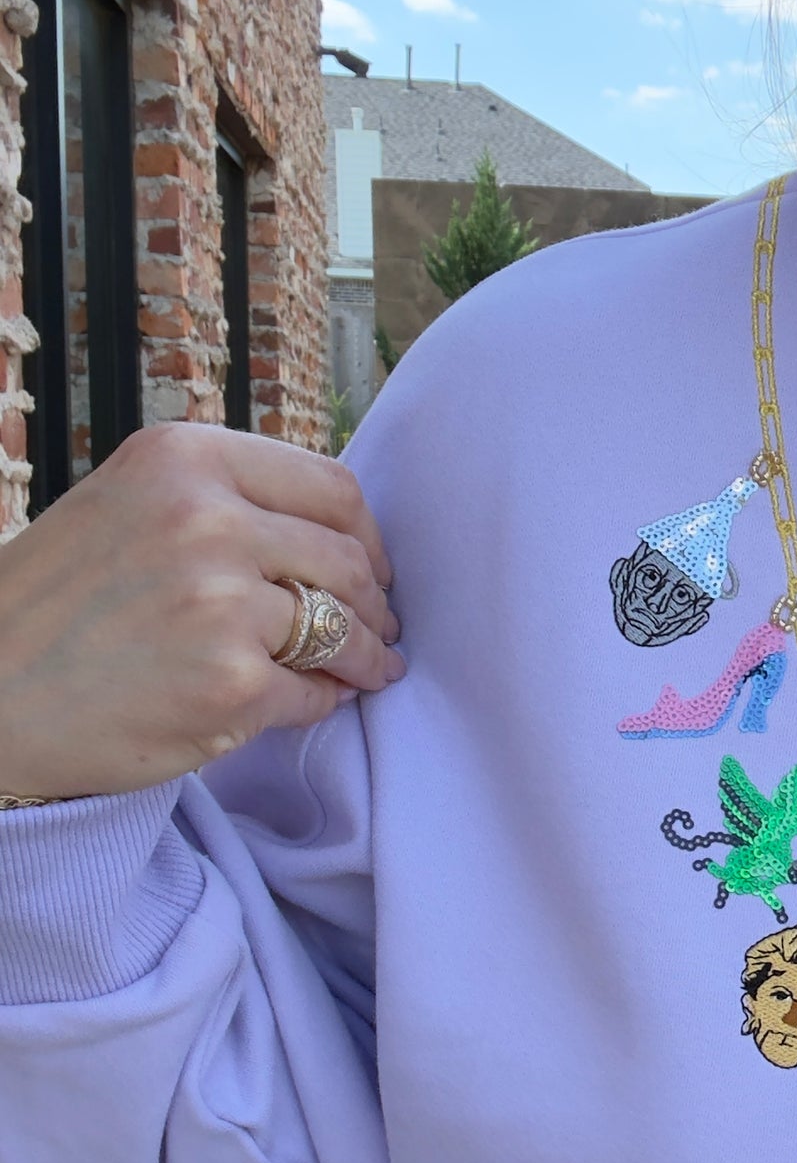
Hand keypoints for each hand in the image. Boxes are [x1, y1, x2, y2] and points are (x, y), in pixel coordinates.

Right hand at [0, 424, 405, 800]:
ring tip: (368, 669)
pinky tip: (312, 702)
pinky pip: (314, 693)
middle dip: (374, 602)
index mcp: (183, 460)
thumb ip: (218, 503)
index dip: (366, 536)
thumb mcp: (125, 508)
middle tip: (380, 627)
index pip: (331, 488)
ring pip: (343, 630)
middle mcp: (206, 519)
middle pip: (347, 560)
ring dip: (364, 657)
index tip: (371, 564)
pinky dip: (321, 702)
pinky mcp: (231, 684)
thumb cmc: (51, 607)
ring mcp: (223, 602)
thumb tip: (330, 534)